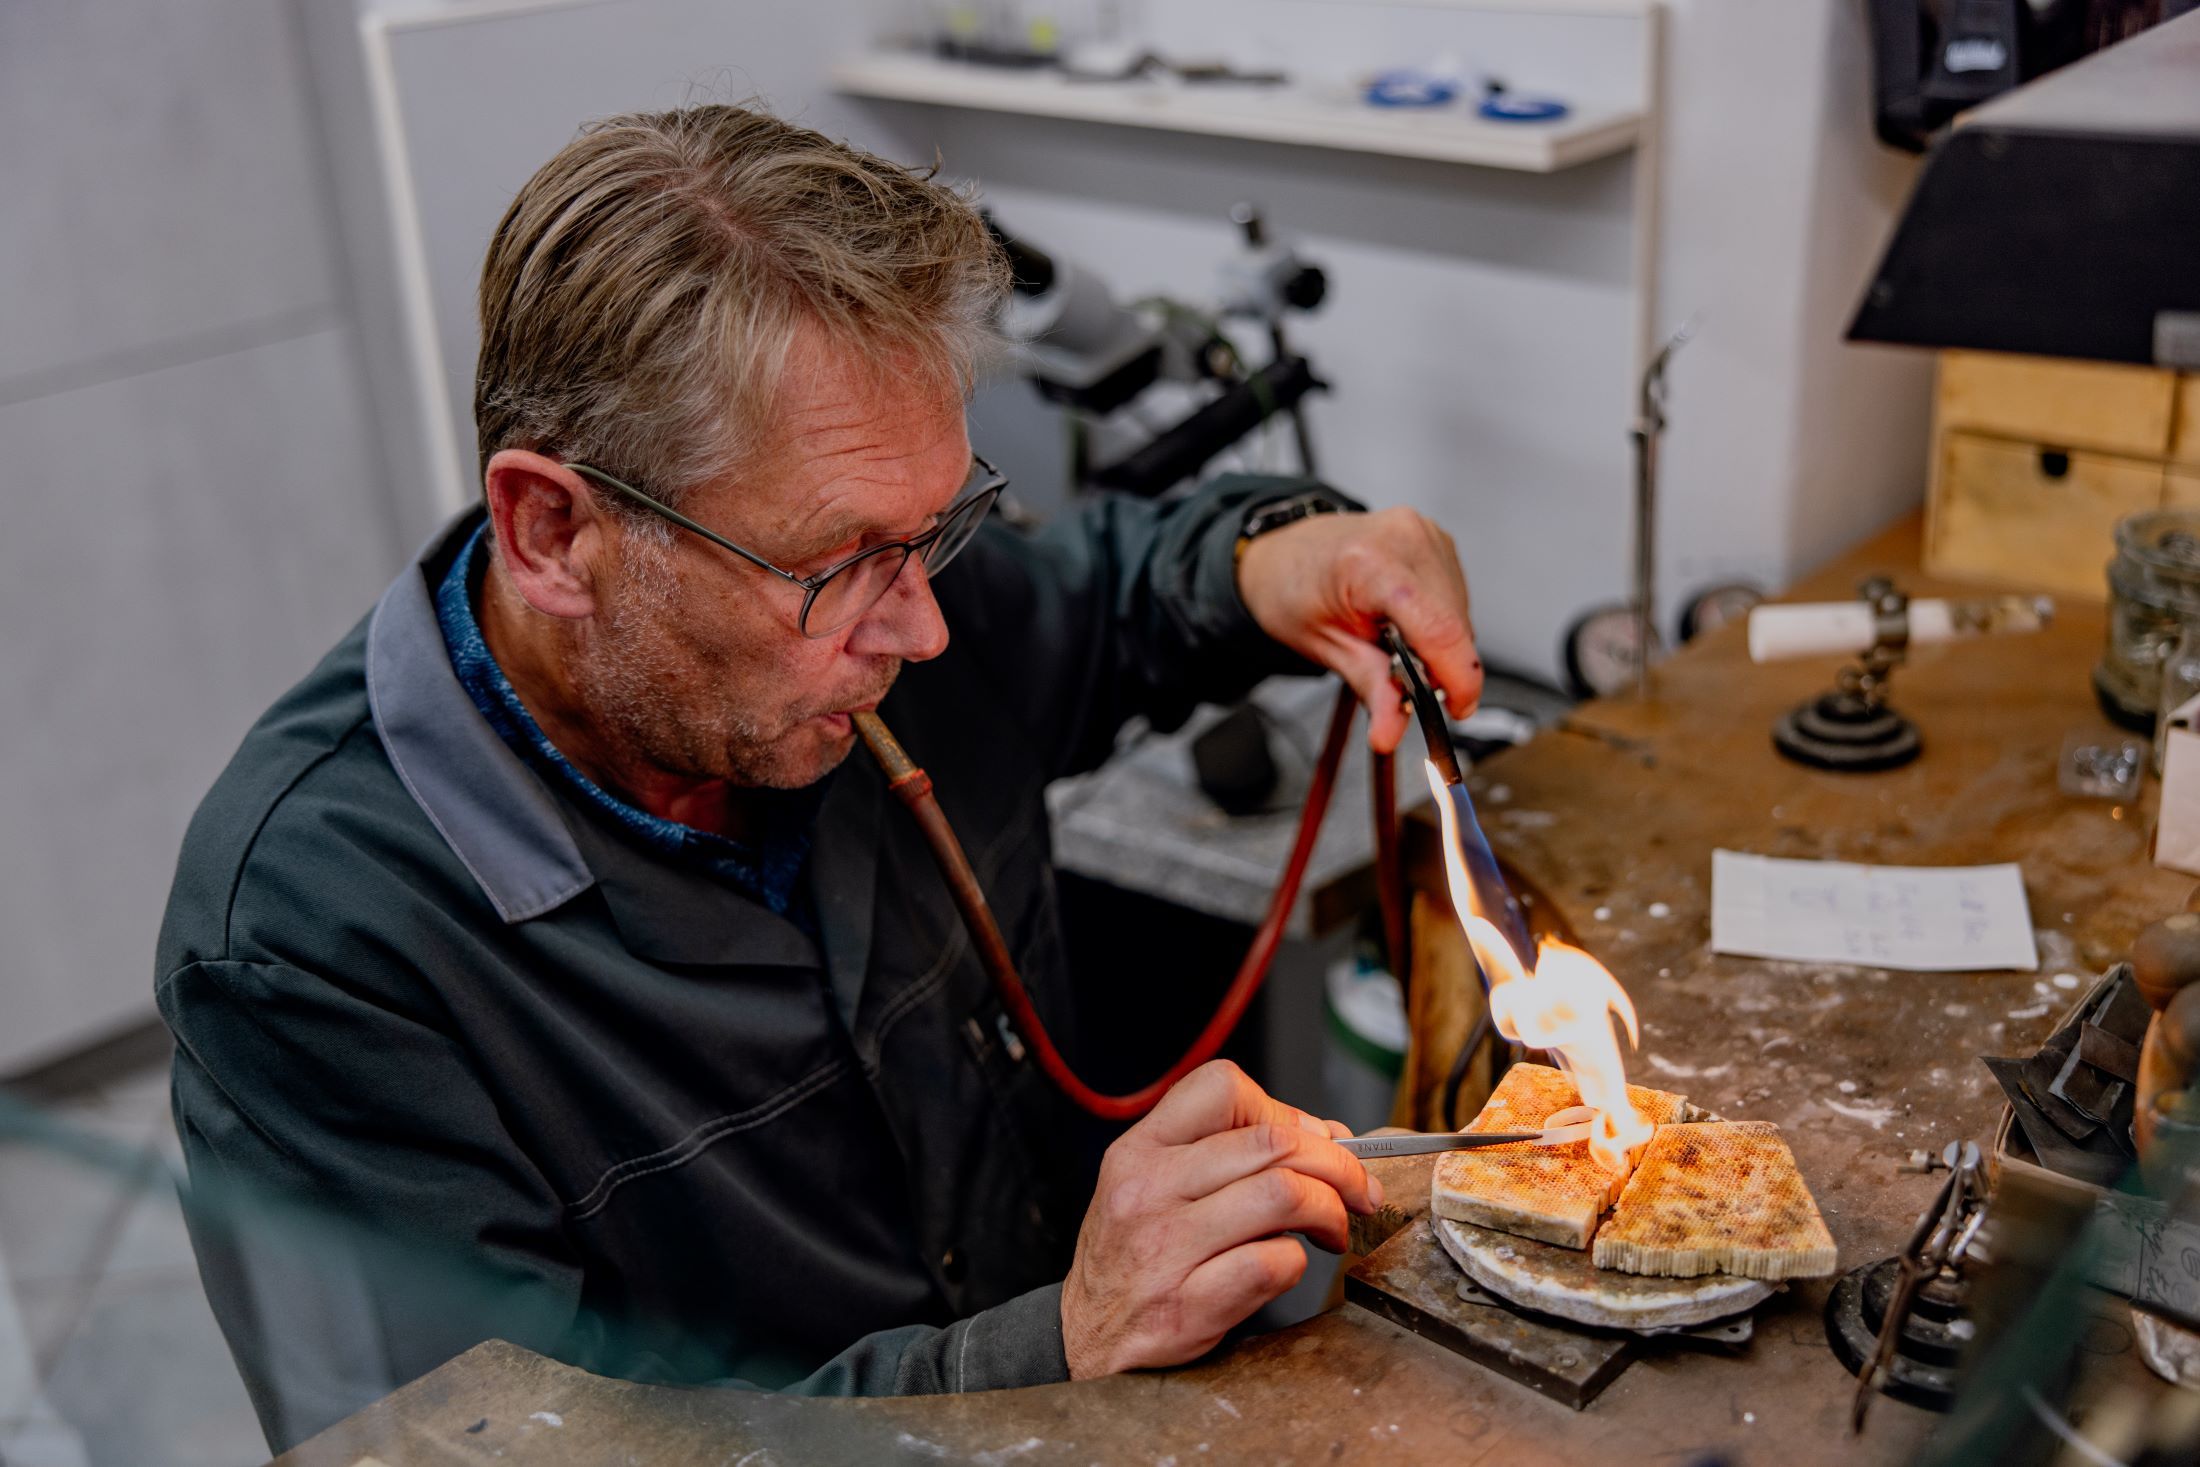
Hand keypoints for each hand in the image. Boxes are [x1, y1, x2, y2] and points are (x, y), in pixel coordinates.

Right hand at [1058, 1060, 1382, 1378]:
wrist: (1085, 1337)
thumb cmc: (1134, 1256)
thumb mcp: (1157, 1185)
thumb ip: (1230, 1155)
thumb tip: (1326, 1136)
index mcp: (1141, 1149)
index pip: (1223, 1086)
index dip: (1283, 1109)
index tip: (1309, 1139)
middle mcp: (1148, 1189)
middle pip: (1273, 1142)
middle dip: (1338, 1164)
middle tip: (1357, 1189)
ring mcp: (1166, 1247)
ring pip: (1283, 1195)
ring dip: (1330, 1210)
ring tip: (1333, 1227)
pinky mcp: (1189, 1304)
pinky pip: (1275, 1263)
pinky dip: (1300, 1262)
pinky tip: (1290, 1265)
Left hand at [1235, 506, 1480, 753]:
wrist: (1286, 551)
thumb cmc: (1293, 588)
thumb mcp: (1324, 647)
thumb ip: (1369, 688)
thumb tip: (1392, 731)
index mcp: (1371, 561)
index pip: (1438, 628)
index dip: (1458, 677)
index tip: (1457, 710)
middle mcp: (1407, 539)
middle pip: (1454, 625)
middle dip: (1439, 666)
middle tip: (1401, 678)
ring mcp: (1427, 535)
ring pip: (1460, 614)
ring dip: (1439, 644)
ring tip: (1392, 641)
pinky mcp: (1438, 541)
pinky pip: (1455, 598)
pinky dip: (1437, 622)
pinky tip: (1404, 621)